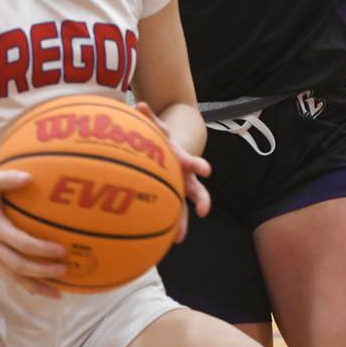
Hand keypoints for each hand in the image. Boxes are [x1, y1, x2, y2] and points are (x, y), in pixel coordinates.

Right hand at [0, 171, 66, 298]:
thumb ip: (7, 179)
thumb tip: (30, 176)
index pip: (20, 243)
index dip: (40, 249)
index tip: (61, 249)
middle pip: (18, 267)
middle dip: (42, 272)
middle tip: (64, 271)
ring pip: (13, 277)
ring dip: (36, 286)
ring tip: (57, 295)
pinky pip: (9, 275)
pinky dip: (26, 283)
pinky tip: (41, 289)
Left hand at [134, 102, 210, 242]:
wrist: (174, 148)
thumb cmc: (161, 138)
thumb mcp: (157, 126)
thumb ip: (149, 117)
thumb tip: (139, 104)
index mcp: (181, 157)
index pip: (190, 160)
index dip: (196, 165)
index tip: (206, 171)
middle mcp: (186, 175)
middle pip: (195, 188)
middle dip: (200, 199)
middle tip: (204, 210)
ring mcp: (181, 189)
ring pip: (185, 208)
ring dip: (182, 223)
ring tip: (179, 238)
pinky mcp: (173, 199)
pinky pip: (173, 214)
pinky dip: (171, 226)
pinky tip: (165, 241)